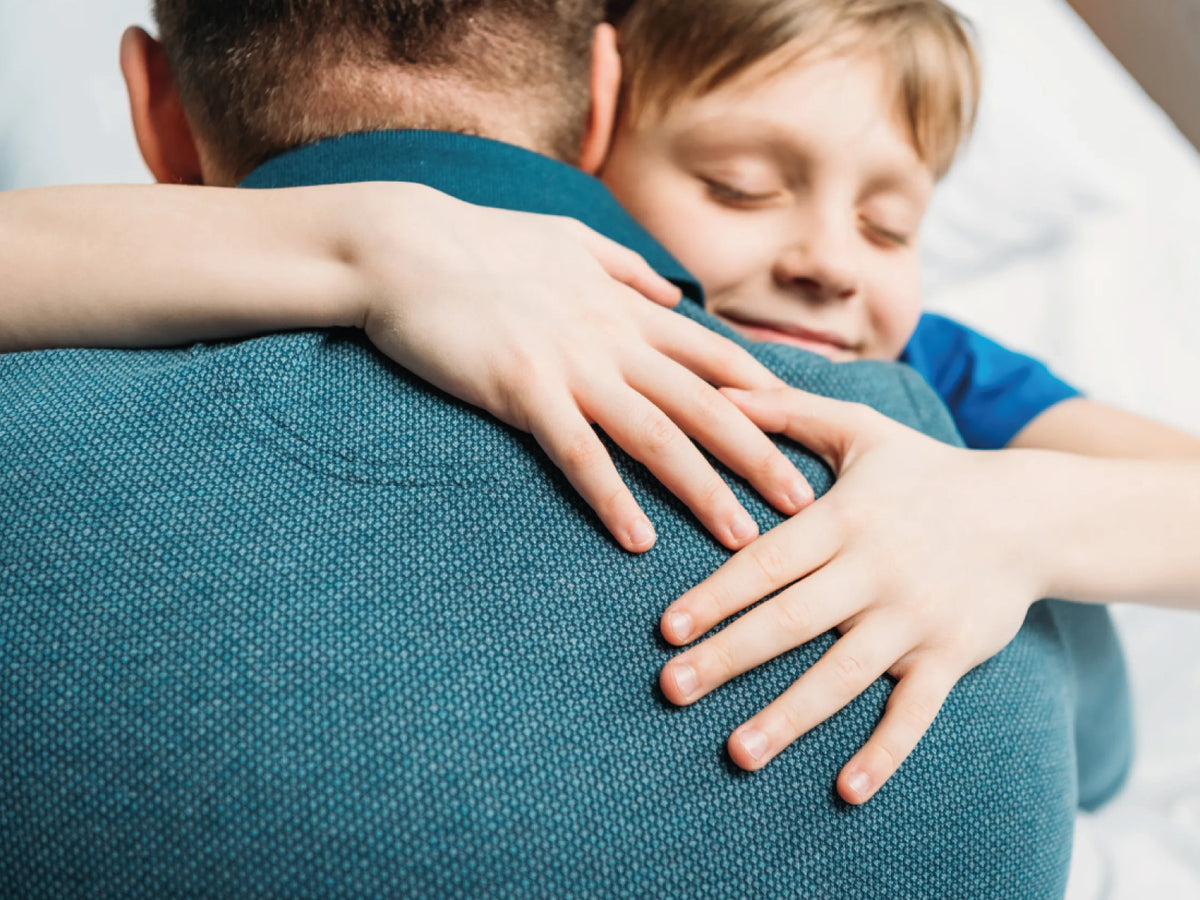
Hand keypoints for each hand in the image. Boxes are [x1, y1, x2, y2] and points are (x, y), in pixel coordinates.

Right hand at [352, 184, 813, 551]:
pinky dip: (611, 498)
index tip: (804, 438)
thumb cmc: (481, 245)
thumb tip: (670, 291)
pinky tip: (638, 540)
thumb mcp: (567, 239)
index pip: (714, 357)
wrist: (403, 246)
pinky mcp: (522, 389)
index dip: (766, 399)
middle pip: (705, 403)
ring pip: (657, 434)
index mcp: (625, 305)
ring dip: (703, 489)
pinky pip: (578, 453)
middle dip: (760, 455)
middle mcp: (612, 336)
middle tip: (804, 505)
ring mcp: (570, 363)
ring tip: (741, 538)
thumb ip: (625, 267)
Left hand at [658, 387, 1045, 802]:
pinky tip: (846, 788)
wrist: (1027, 514)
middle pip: (791, 622)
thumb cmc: (925, 471)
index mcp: (847, 519)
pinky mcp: (951, 656)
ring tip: (738, 751)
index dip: (716, 596)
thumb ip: (786, 409)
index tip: (668, 629)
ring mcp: (916, 619)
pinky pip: (915, 712)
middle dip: (728, 657)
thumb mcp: (860, 430)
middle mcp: (877, 572)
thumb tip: (716, 389)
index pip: (768, 563)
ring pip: (843, 674)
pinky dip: (884, 751)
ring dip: (789, 716)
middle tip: (671, 690)